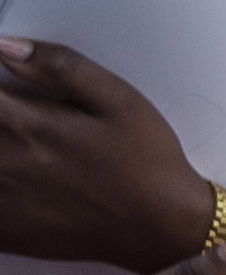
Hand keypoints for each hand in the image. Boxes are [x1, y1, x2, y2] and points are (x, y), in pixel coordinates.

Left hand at [0, 38, 211, 273]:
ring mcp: (1, 199)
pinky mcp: (4, 228)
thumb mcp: (120, 100)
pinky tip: (20, 179)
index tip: (5, 89)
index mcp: (27, 125)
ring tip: (31, 148)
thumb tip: (9, 46)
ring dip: (0, 148)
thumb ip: (61, 67)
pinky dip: (0, 185)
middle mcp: (4, 162)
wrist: (161, 227)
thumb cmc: (147, 162)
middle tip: (20, 117)